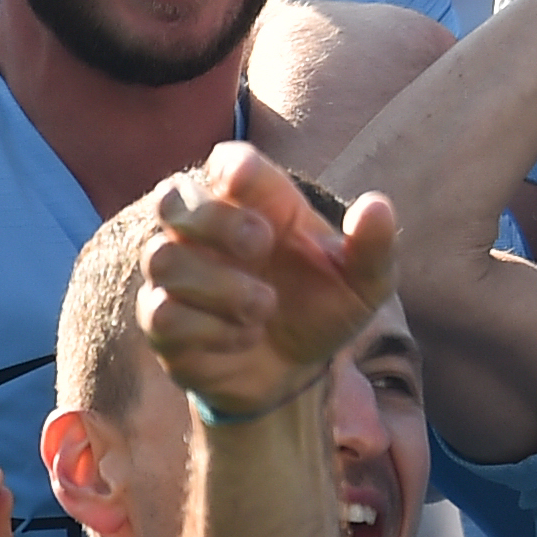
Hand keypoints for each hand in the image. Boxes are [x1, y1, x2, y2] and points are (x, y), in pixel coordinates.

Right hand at [139, 148, 401, 420]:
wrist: (298, 373)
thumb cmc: (325, 308)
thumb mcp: (364, 283)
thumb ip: (373, 246)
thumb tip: (375, 205)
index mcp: (260, 207)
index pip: (227, 162)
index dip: (230, 165)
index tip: (244, 179)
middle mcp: (208, 235)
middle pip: (172, 197)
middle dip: (214, 218)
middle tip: (261, 245)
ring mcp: (178, 279)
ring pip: (162, 258)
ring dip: (219, 284)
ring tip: (264, 307)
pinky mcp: (163, 326)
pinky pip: (162, 314)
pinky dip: (209, 328)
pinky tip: (243, 337)